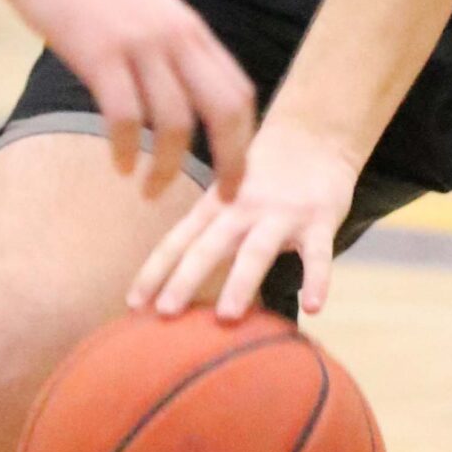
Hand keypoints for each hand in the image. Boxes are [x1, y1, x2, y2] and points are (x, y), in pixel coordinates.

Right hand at [0, 0, 253, 200]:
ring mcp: (139, 44)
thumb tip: (180, 83)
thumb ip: (167, 41)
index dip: (244, 139)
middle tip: (219, 199)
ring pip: (175, 122)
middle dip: (231, 161)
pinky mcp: (99, 53)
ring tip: (150, 192)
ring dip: (168, 168)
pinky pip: (126, 116)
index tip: (235, 175)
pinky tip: (119, 167)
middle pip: (224, 110)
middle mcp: (175, 37)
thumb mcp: (145, 4)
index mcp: (189, 28)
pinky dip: (128, 150)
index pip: (238, 92)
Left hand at [127, 120, 357, 321]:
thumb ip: (207, 234)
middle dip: (185, 278)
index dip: (154, 271)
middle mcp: (242, 209)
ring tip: (227, 317)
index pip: (178, 241)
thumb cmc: (262, 178)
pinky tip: (313, 308)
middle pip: (208, 246)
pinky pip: (319, 254)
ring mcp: (281, 215)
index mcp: (215, 206)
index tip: (132, 304)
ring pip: (257, 250)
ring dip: (241, 282)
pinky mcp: (319, 220)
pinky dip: (317, 279)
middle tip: (164, 313)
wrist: (314, 134)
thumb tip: (175, 284)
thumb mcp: (228, 197)